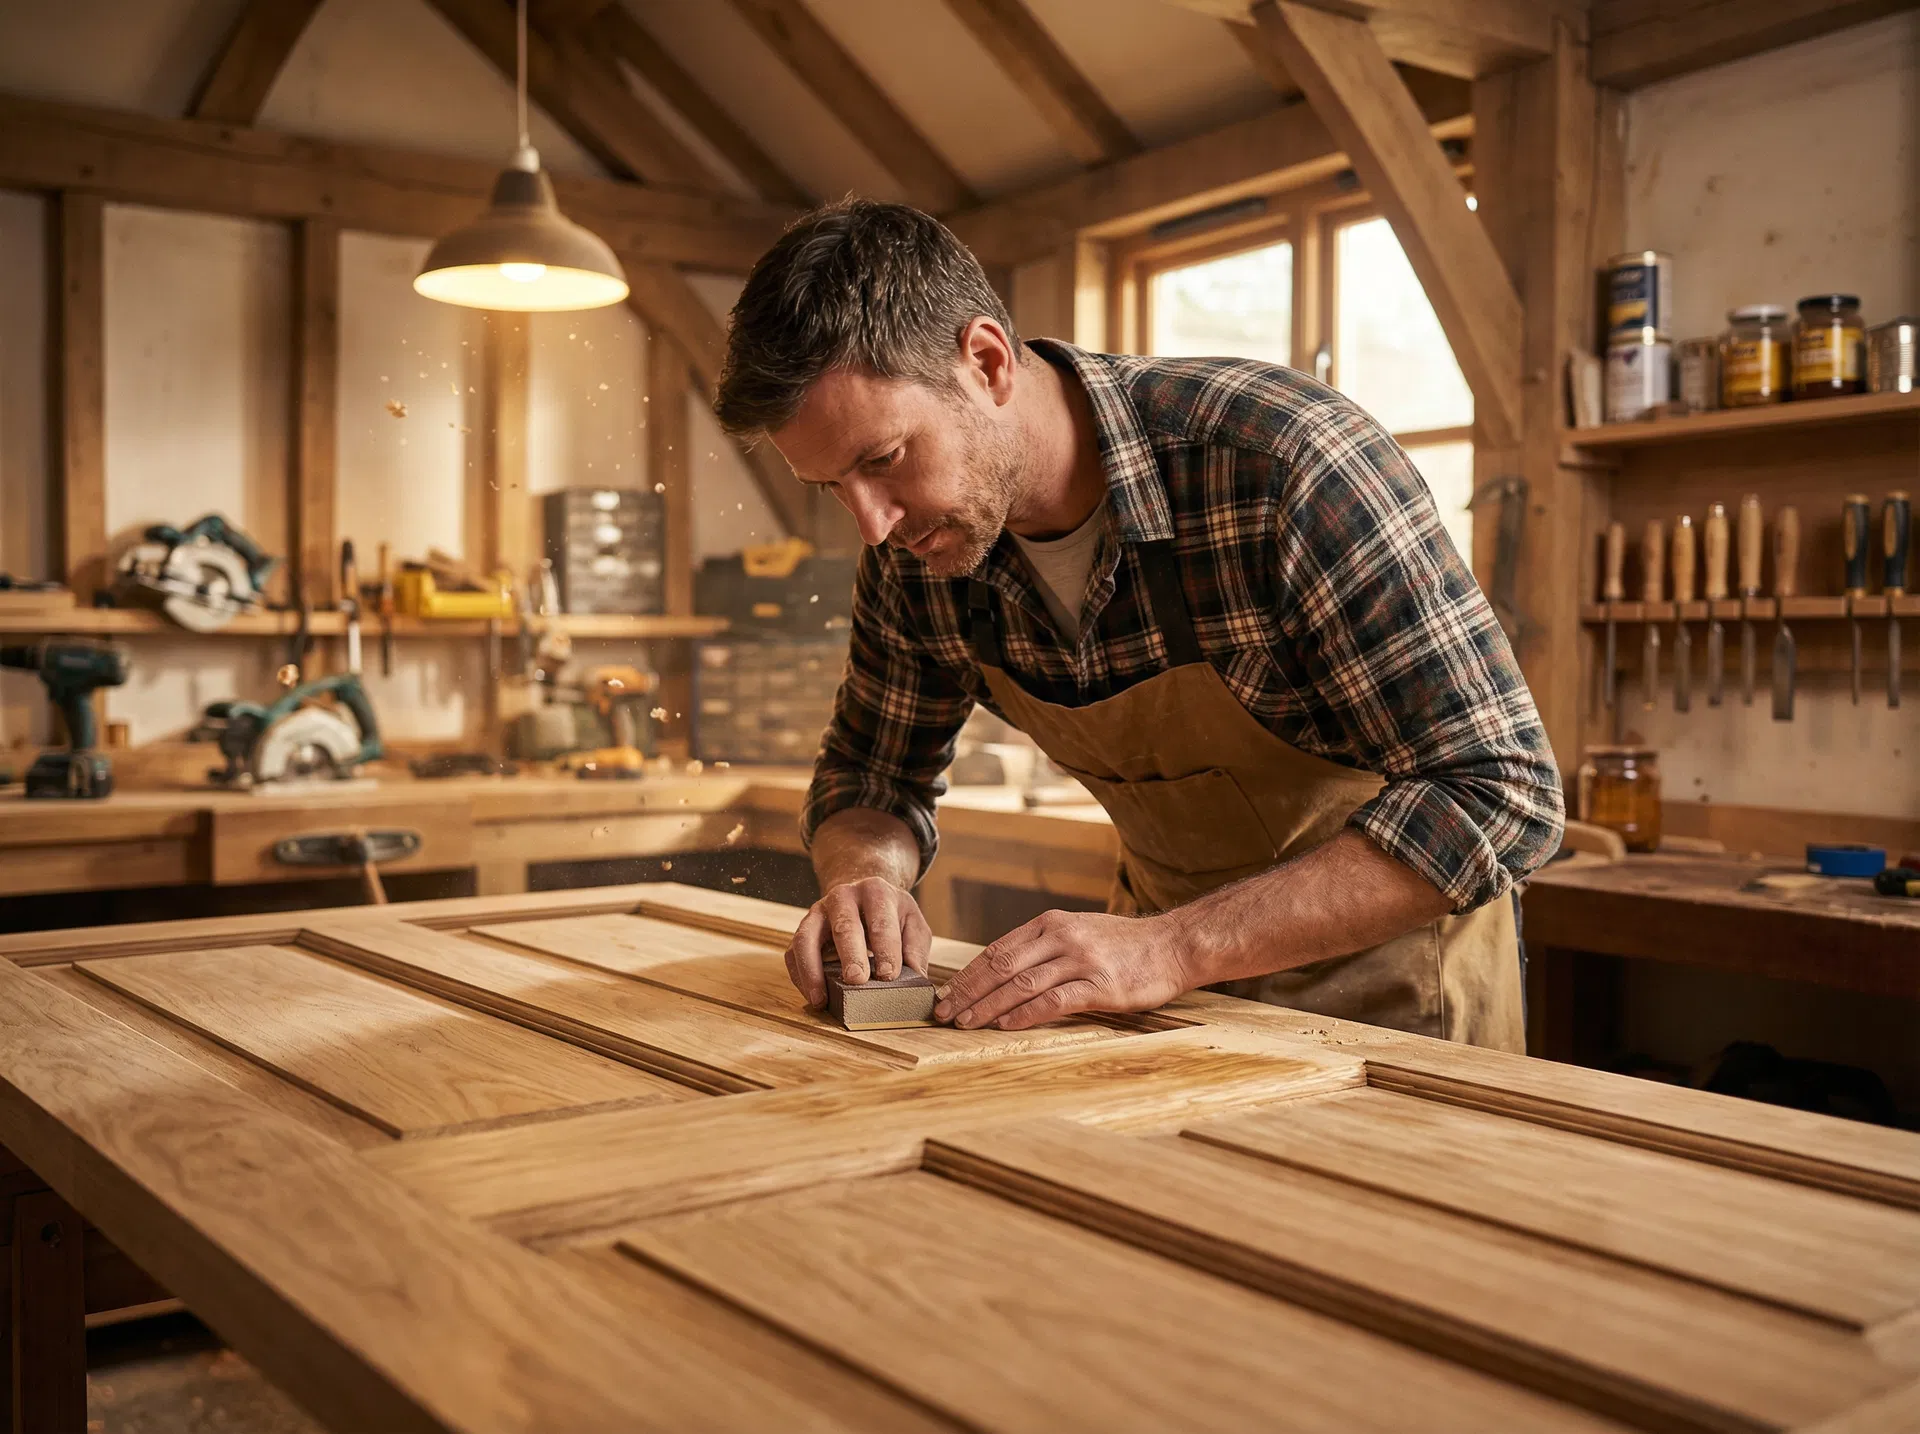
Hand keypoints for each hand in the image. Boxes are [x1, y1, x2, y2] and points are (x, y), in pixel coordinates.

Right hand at [785, 877, 931, 1007]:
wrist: (861, 895)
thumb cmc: (891, 916)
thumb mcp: (912, 923)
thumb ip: (915, 950)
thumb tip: (915, 981)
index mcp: (876, 892)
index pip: (881, 921)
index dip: (886, 949)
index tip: (888, 975)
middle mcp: (843, 897)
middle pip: (844, 926)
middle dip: (850, 954)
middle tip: (856, 980)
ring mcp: (818, 912)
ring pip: (808, 938)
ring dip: (813, 969)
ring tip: (822, 998)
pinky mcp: (803, 930)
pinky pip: (794, 953)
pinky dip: (801, 976)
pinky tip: (814, 996)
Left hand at [933, 910, 1193, 1031]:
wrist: (1173, 945)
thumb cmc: (1124, 945)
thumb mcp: (1079, 932)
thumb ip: (1044, 947)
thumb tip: (1002, 972)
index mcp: (1051, 923)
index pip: (997, 950)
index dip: (967, 975)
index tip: (946, 994)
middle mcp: (1061, 937)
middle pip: (1001, 966)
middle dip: (967, 991)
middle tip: (944, 1013)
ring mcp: (1080, 960)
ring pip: (1021, 985)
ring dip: (988, 1006)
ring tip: (966, 1023)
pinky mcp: (1099, 986)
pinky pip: (1052, 1001)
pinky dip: (1024, 1014)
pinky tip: (1005, 1025)